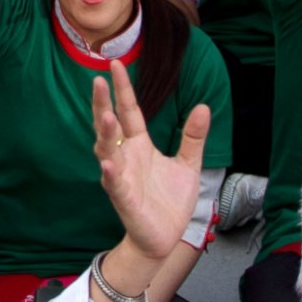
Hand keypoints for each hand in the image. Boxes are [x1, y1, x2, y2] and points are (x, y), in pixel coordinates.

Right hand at [91, 61, 212, 263]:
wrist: (165, 237)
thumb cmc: (170, 200)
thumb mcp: (188, 164)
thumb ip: (193, 137)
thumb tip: (203, 107)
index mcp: (139, 145)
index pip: (129, 112)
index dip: (122, 90)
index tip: (115, 65)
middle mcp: (126, 156)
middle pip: (110, 125)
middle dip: (102, 104)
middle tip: (97, 80)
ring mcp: (121, 177)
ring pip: (107, 151)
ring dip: (105, 135)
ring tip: (105, 117)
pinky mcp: (124, 199)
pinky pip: (114, 184)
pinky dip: (111, 174)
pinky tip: (110, 164)